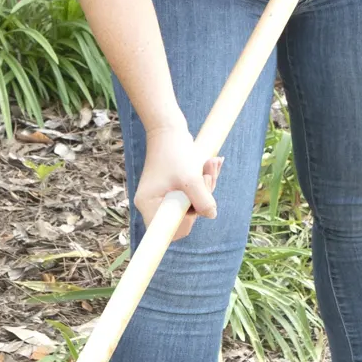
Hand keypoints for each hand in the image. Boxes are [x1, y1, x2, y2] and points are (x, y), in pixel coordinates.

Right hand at [135, 122, 221, 242]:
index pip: (167, 231)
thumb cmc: (175, 151)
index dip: (185, 224)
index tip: (193, 208)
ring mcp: (162, 197)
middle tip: (207, 176)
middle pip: (183, 218)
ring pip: (191, 206)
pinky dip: (202, 183)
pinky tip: (209, 165)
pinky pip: (191, 196)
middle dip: (201, 199)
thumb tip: (211, 215)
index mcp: (149, 204)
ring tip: (210, 164)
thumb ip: (203, 200)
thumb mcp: (191, 178)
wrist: (169, 129)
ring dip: (206, 187)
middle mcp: (152, 204)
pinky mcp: (171, 189)